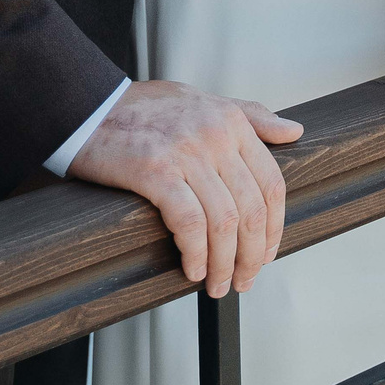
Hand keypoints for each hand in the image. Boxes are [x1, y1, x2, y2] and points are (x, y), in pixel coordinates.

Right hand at [67, 80, 303, 296]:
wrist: (90, 106)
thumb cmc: (144, 108)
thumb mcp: (206, 100)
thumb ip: (251, 116)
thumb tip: (294, 131)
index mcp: (232, 122)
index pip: (272, 184)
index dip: (274, 228)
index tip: (266, 254)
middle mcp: (216, 136)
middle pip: (252, 210)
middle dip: (252, 255)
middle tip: (243, 280)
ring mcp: (187, 153)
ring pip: (224, 222)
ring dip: (224, 263)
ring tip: (217, 284)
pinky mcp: (156, 171)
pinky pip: (189, 222)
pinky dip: (196, 253)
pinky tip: (193, 269)